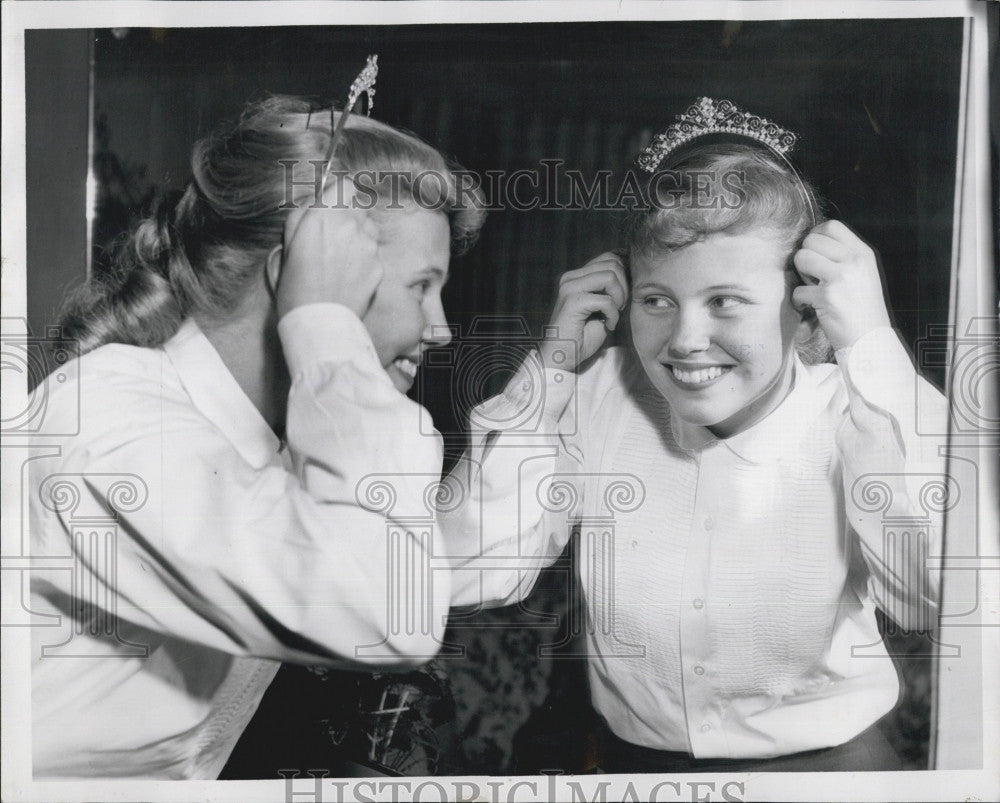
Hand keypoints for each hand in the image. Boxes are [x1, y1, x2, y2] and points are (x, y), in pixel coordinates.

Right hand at [272, 177, 382, 319]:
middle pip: (358, 207)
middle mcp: (350, 226)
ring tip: (341, 258)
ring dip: (358, 236)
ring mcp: (368, 246)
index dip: (338, 194)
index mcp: (323, 217)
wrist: (319, 323)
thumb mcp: (286, 245)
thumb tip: (313, 204)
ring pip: (369, 229)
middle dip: (348, 217)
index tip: (331, 205)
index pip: (345, 185)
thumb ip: (301, 218)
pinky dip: (364, 260)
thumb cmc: (296, 287)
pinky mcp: (379, 266)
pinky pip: (373, 253)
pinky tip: (350, 275)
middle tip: (332, 237)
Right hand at [538, 251, 627, 371]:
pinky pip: (606, 300)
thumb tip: (632, 271)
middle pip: (613, 264)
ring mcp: (570, 287)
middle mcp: (571, 277)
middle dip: (624, 287)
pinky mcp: (573, 301)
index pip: (610, 257)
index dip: (626, 274)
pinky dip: (613, 315)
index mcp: (577, 276)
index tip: (624, 297)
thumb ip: (611, 288)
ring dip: (619, 298)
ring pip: (610, 277)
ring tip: (613, 314)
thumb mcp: (602, 306)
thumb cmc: (584, 335)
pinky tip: (608, 325)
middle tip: (619, 308)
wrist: (563, 357)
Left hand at [792, 220, 891, 350]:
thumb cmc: (862, 309)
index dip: (815, 238)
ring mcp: (841, 278)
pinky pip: (797, 290)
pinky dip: (799, 301)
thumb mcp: (862, 274)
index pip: (832, 226)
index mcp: (863, 253)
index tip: (816, 255)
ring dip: (801, 276)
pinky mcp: (827, 297)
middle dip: (806, 258)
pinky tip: (810, 308)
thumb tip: (811, 241)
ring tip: (813, 289)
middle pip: (811, 241)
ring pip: (801, 258)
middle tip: (814, 277)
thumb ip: (844, 257)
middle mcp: (854, 261)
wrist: (871, 341)